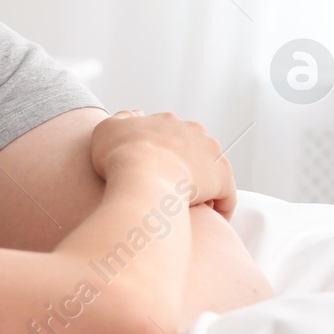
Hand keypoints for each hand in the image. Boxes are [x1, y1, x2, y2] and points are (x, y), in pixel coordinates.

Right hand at [89, 110, 234, 217]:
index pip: (169, 135)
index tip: (151, 170)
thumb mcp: (107, 129)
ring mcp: (211, 153)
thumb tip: (136, 115)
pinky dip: (220, 206)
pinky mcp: (222, 177)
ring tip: (187, 207)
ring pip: (210, 170)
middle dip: (183, 165)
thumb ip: (122, 120)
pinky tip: (208, 218)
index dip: (160, 153)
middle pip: (192, 149)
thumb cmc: (121, 156)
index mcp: (167, 122)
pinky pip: (225, 194)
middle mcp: (193, 131)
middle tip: (167, 188)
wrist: (142, 176)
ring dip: (202, 185)